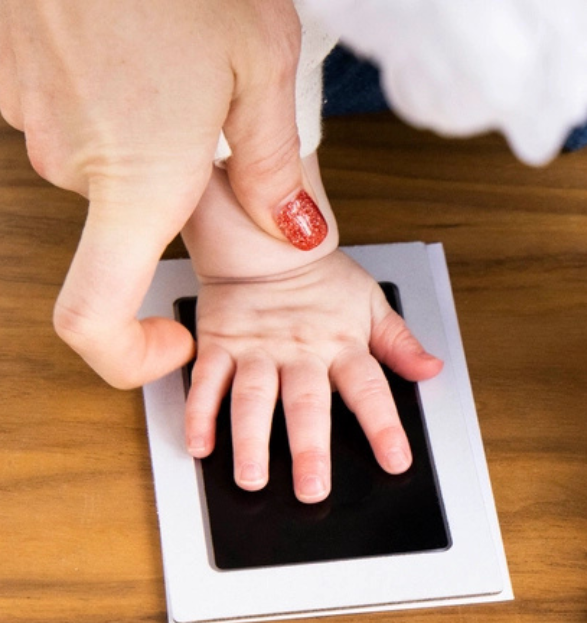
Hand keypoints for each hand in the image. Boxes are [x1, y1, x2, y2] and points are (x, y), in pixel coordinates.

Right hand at [0, 0, 312, 387]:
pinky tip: (133, 43)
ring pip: (101, 159)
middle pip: (126, 214)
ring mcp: (30, 120)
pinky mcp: (9, 79)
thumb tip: (298, 235)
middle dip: (173, 180)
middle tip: (211, 114)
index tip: (173, 341)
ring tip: (175, 61)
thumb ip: (277, 170)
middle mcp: (73, 165)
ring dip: (143, 131)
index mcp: (137, 184)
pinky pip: (70, 113)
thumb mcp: (264, 70)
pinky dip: (108, 96)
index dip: (126, 356)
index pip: (94, 319)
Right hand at [184, 249, 443, 501]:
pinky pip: (207, 381)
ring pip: (253, 399)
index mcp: (342, 345)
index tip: (395, 461)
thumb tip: (432, 369)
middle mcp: (300, 352)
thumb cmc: (319, 276)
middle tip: (312, 489)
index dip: (383, 426)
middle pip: (306, 405)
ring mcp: (257, 350)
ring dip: (251, 441)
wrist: (264, 236)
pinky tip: (200, 444)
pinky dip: (200, 413)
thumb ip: (400, 344)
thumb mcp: (371, 305)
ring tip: (253, 478)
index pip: (369, 390)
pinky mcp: (220, 344)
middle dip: (309, 449)